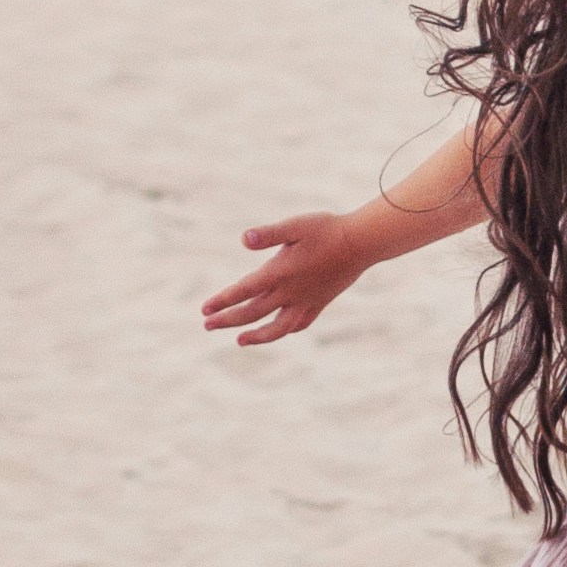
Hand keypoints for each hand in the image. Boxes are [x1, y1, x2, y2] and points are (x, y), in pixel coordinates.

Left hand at [202, 212, 374, 346]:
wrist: (362, 243)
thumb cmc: (327, 229)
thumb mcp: (295, 225)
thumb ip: (269, 234)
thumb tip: (244, 239)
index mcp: (279, 272)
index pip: (243, 291)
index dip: (222, 301)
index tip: (204, 310)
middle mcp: (290, 292)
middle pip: (252, 313)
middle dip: (227, 320)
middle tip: (207, 325)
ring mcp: (306, 301)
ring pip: (276, 328)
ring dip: (256, 336)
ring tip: (239, 341)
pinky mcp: (319, 303)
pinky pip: (299, 323)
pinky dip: (285, 330)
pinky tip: (278, 331)